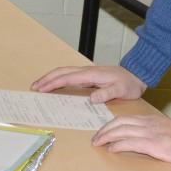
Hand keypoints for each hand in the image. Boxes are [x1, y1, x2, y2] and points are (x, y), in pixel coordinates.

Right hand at [31, 65, 145, 103]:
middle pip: (61, 72)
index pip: (67, 78)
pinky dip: (59, 79)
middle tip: (33, 87)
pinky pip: (69, 76)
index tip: (40, 88)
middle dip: (46, 79)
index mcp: (91, 75)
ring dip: (51, 78)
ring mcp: (87, 73)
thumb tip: (92, 98)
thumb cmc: (129, 83)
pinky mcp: (89, 76)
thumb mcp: (121, 90)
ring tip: (40, 86)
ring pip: (64, 72)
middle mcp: (86, 72)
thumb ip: (107, 93)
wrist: (137, 74)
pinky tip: (55, 85)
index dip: (52, 83)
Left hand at [92, 114, 170, 164]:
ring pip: (122, 131)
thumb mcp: (168, 129)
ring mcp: (151, 134)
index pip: (125, 119)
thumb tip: (143, 138)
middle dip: (104, 131)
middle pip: (119, 123)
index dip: (111, 125)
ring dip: (107, 137)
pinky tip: (112, 149)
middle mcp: (148, 124)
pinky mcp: (154, 145)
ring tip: (98, 144)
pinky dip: (119, 145)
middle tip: (95, 139)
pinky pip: (132, 143)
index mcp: (151, 120)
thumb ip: (154, 130)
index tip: (103, 132)